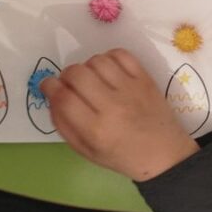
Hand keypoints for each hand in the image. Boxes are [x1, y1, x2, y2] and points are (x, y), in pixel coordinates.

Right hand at [42, 49, 198, 181]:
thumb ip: (64, 125)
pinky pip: (121, 54)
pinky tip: (108, 70)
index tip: (48, 86)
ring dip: (87, 66)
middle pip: (78, 74)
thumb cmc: (122, 156)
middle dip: (66, 75)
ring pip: (98, 61)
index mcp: (96, 130)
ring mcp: (131, 89)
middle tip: (70, 84)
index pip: (64, 98)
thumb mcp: (87, 151)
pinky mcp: (145, 78)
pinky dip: (109, 57)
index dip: (49, 87)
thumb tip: (51, 97)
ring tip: (91, 78)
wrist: (164, 154)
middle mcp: (113, 106)